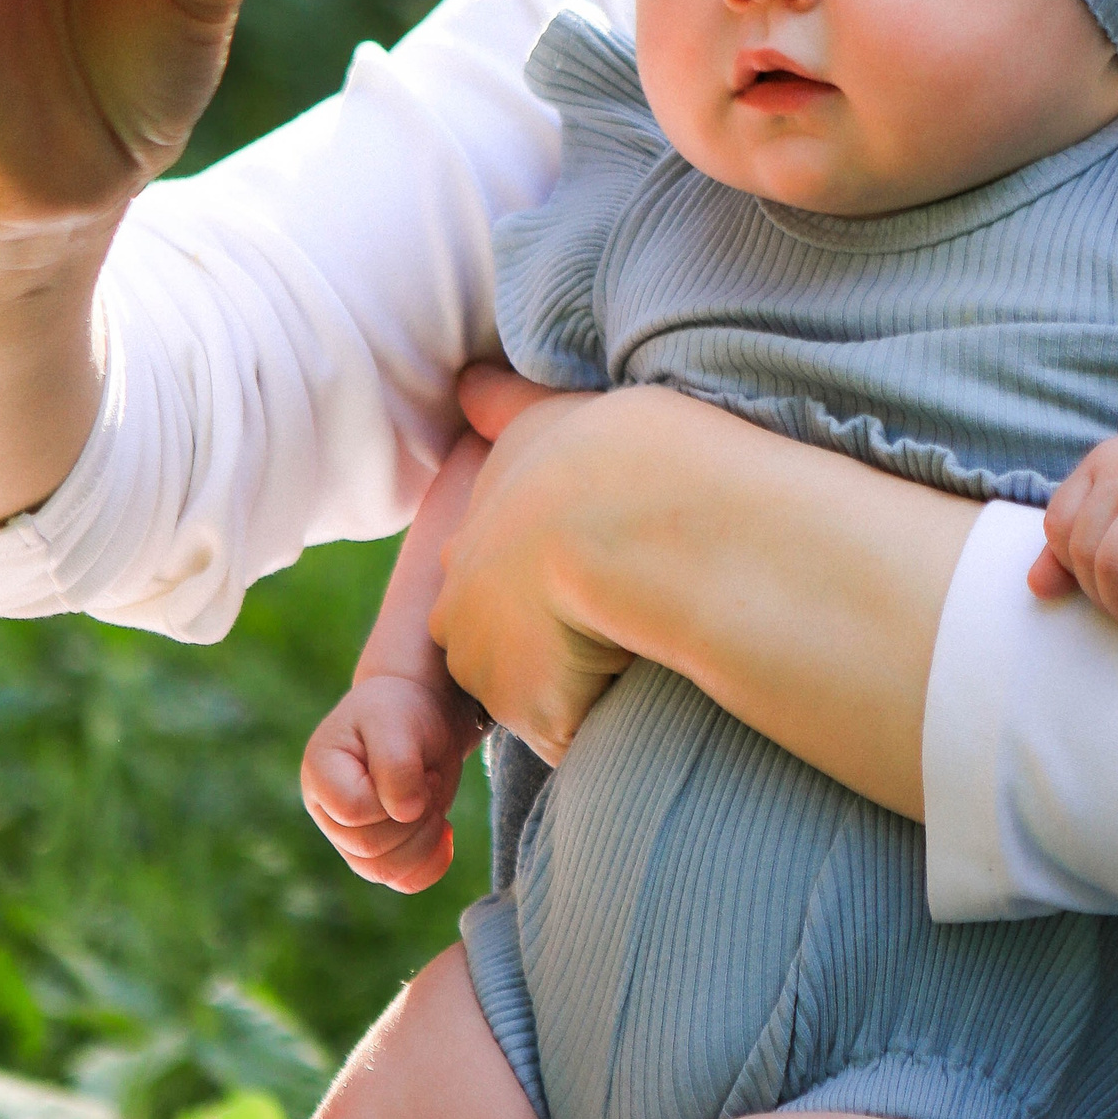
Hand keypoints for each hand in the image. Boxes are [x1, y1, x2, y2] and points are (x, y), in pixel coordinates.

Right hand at [300, 674, 489, 892]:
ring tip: (435, 803)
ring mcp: (351, 834)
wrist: (424, 713)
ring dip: (423, 842)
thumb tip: (405, 813)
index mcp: (319, 771)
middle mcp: (328, 809)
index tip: (419, 766)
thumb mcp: (397, 721)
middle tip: (432, 781)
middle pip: (368, 847)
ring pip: (381, 871)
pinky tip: (446, 835)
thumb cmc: (403, 709)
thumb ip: (396, 764)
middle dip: (413, 820)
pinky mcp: (381, 848)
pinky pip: (402, 881)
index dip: (393, 797)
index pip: (353, 811)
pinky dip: (431, 866)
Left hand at [431, 366, 635, 761]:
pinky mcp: (537, 719)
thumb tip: (467, 381)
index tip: (584, 578)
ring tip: (644, 657)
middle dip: (544, 651)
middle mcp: (463, 616)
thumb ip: (502, 403)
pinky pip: (581, 737)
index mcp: (467, 548)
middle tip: (614, 624)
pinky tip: (654, 689)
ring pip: (539, 701)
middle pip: (500, 654)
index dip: (537, 588)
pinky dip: (613, 724)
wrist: (617, 509)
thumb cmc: (594, 451)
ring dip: (581, 692)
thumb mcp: (541, 411)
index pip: (489, 590)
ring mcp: (495, 674)